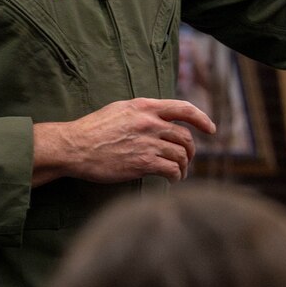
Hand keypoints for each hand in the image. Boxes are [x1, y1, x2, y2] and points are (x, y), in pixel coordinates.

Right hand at [33, 98, 216, 185]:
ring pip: (181, 154)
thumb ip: (142, 112)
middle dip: (191, 150)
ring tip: (179, 173)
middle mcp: (150, 122)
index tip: (211, 129)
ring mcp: (148, 143)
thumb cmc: (93, 130)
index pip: (183, 108)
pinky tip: (171, 180)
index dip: (202, 118)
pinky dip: (176, 176)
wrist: (75, 147)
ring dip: (184, 166)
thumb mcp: (120, 109)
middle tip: (187, 159)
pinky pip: (171, 170)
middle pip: (185, 136)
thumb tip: (160, 118)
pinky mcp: (143, 163)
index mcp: (145, 107)